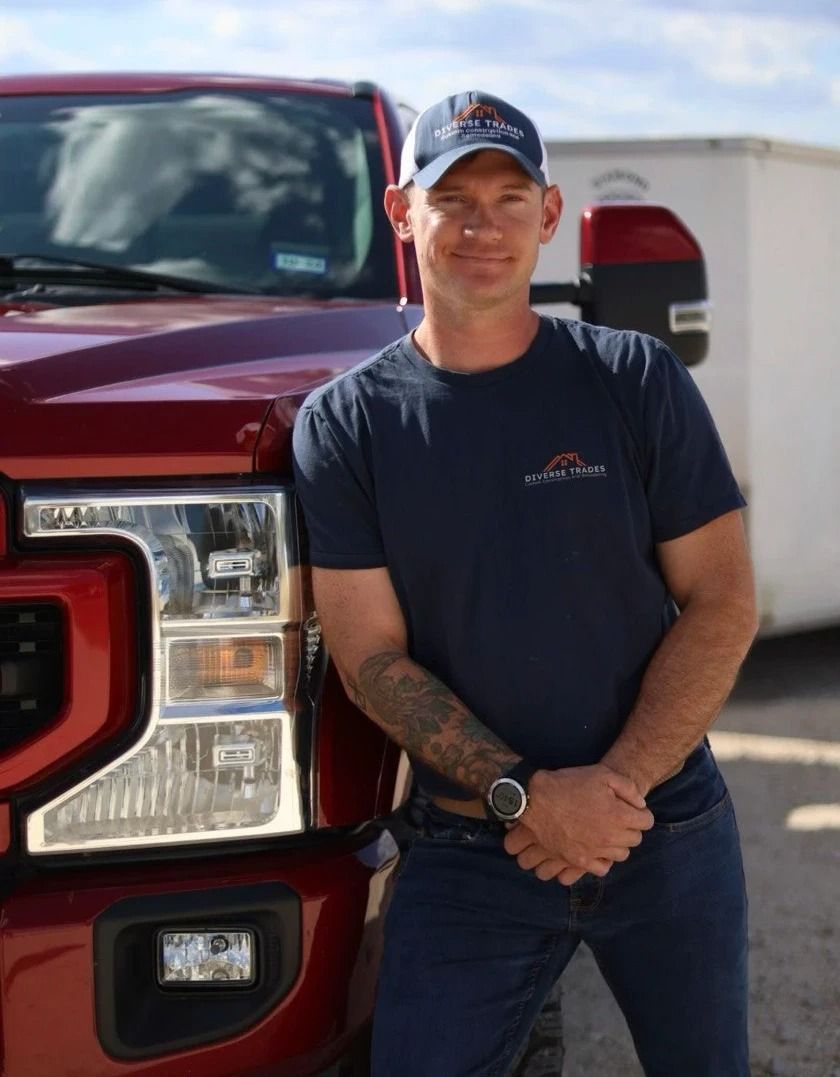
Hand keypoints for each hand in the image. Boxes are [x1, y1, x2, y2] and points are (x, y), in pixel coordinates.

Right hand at [503, 764, 653, 877]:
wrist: (536, 800)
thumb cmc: (569, 784)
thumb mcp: (602, 774)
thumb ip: (628, 788)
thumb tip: (640, 804)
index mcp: (619, 816)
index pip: (646, 821)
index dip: (639, 812)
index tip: (630, 808)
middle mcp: (611, 838)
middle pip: (635, 839)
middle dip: (630, 828)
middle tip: (616, 817)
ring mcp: (595, 852)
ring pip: (621, 855)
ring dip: (618, 843)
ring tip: (606, 831)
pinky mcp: (579, 861)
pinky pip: (602, 868)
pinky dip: (603, 860)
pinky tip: (597, 848)